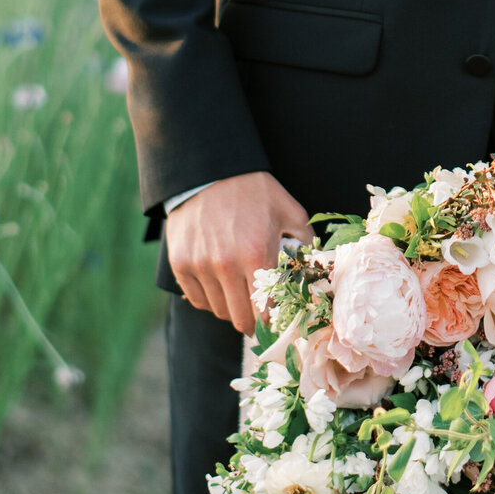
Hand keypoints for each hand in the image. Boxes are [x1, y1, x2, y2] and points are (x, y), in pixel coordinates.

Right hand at [166, 171, 312, 334]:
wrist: (210, 171)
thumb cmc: (253, 191)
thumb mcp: (290, 211)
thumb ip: (305, 243)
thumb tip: (314, 269)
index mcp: (257, 254)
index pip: (266, 310)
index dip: (273, 321)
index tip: (276, 321)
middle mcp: (226, 265)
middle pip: (241, 319)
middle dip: (253, 323)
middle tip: (259, 317)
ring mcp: (200, 266)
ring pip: (219, 311)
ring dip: (231, 309)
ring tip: (239, 296)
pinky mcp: (180, 263)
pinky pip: (197, 299)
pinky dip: (209, 300)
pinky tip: (219, 288)